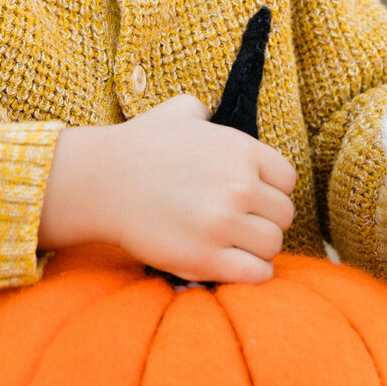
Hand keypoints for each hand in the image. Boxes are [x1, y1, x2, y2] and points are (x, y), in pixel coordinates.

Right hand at [37, 95, 297, 283]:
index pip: (287, 180)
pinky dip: (251, 273)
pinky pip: (257, 273)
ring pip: (273, 245)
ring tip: (233, 244)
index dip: (270, 190)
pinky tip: (233, 264)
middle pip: (283, 215)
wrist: (99, 182)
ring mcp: (223, 224)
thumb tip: (212, 116)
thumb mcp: (179, 112)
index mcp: (241, 150)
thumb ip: (206, 112)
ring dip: (257, 248)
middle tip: (239, 223)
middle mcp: (239, 186)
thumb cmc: (138, 145)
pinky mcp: (206, 258)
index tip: (250, 197)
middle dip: (264, 220)